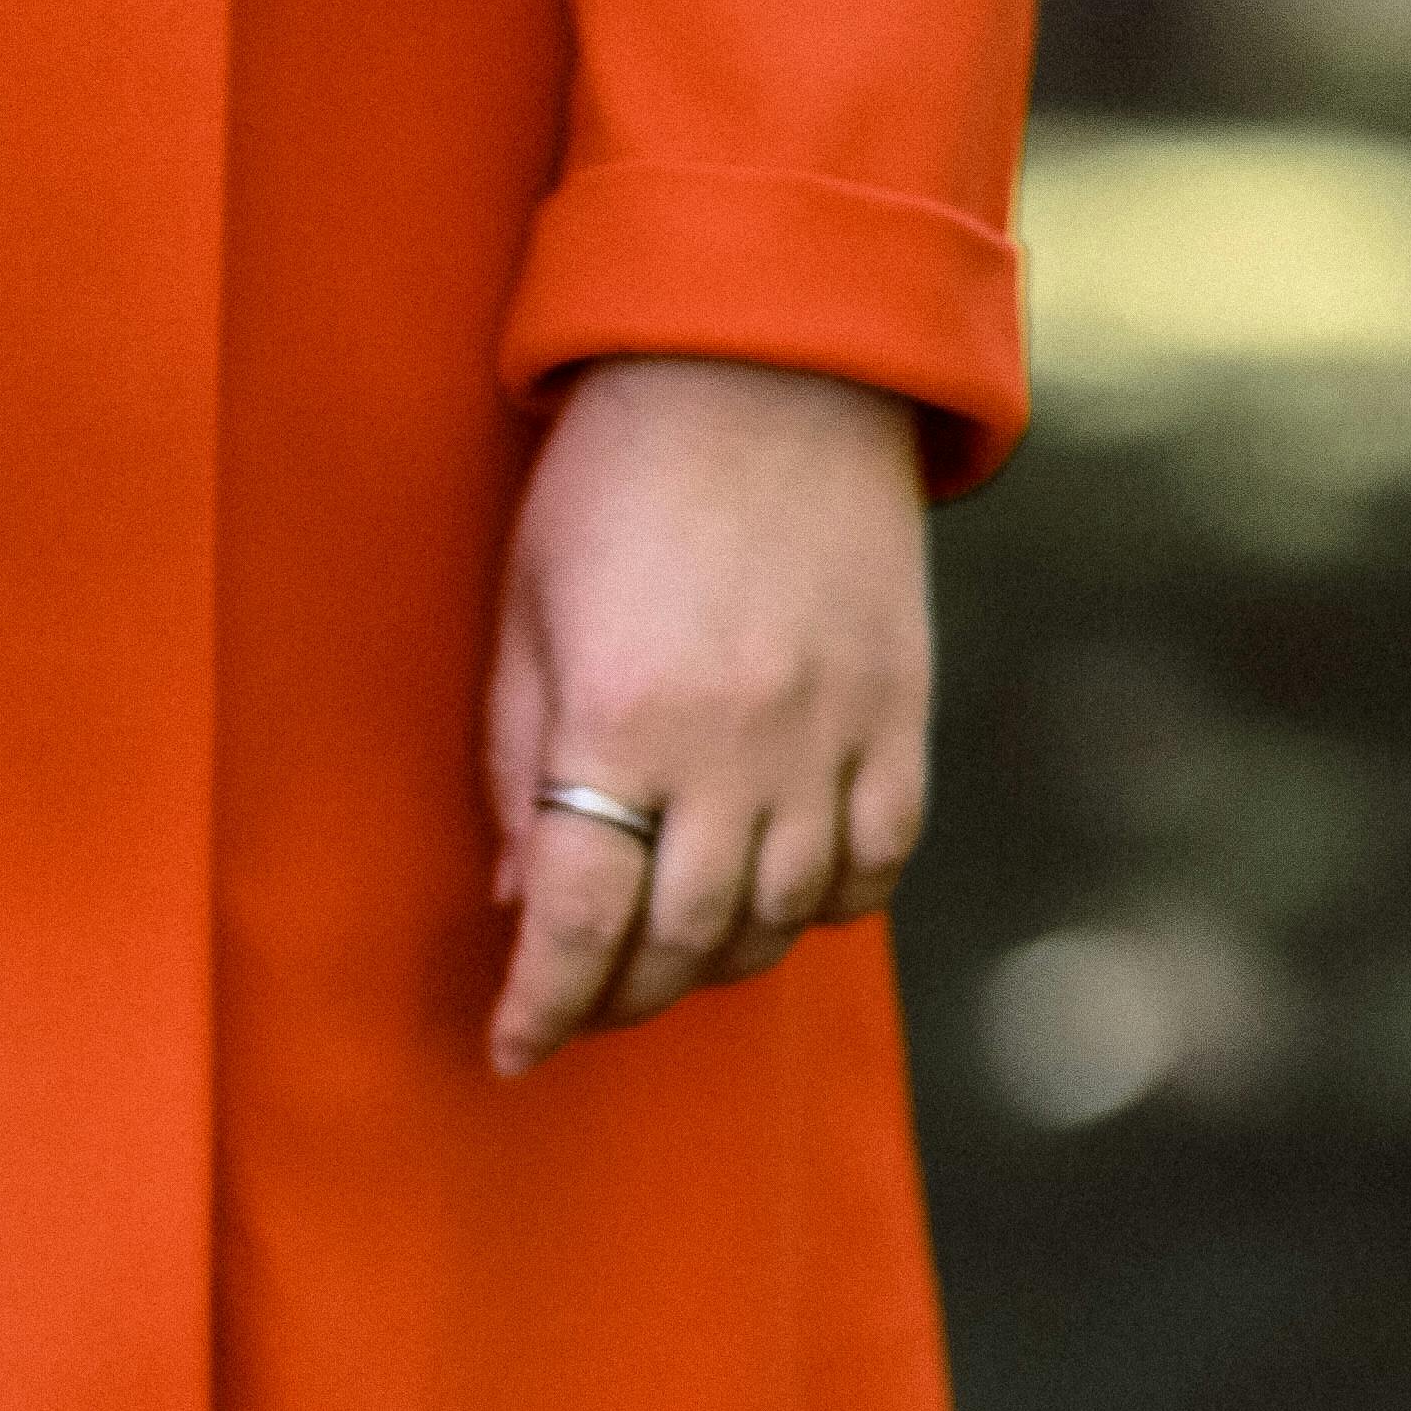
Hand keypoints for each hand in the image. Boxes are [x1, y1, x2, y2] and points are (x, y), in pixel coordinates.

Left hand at [485, 356, 931, 1077]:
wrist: (770, 362)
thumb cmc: (613, 479)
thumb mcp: (524, 615)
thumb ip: (517, 767)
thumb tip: (525, 903)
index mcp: (623, 722)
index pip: (580, 924)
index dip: (541, 1007)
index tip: (511, 1048)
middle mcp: (737, 749)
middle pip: (680, 943)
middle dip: (616, 998)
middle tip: (577, 1003)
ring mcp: (832, 735)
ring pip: (780, 920)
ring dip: (713, 962)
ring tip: (664, 955)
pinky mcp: (899, 712)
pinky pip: (877, 862)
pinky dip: (825, 904)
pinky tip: (776, 898)